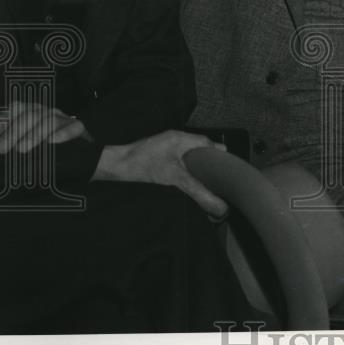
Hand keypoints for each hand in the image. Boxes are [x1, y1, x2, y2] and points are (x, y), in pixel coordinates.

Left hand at [0, 101, 86, 153]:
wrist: (79, 159)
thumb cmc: (48, 155)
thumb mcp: (28, 148)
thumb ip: (14, 146)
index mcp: (32, 115)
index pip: (18, 109)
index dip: (5, 118)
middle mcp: (47, 114)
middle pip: (30, 115)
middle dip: (14, 132)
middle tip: (2, 148)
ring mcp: (63, 120)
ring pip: (49, 120)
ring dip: (34, 134)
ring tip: (22, 148)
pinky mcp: (78, 129)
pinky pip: (73, 127)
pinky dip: (62, 133)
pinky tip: (53, 141)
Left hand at [92, 130, 228, 216]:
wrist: (114, 167)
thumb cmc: (141, 166)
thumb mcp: (174, 179)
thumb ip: (198, 191)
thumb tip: (219, 206)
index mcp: (180, 138)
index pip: (207, 143)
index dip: (219, 154)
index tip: (229, 168)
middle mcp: (174, 139)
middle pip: (199, 148)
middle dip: (209, 162)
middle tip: (219, 179)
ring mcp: (164, 147)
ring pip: (188, 155)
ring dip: (196, 168)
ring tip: (205, 183)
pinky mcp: (157, 156)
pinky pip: (178, 160)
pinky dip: (185, 170)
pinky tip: (186, 183)